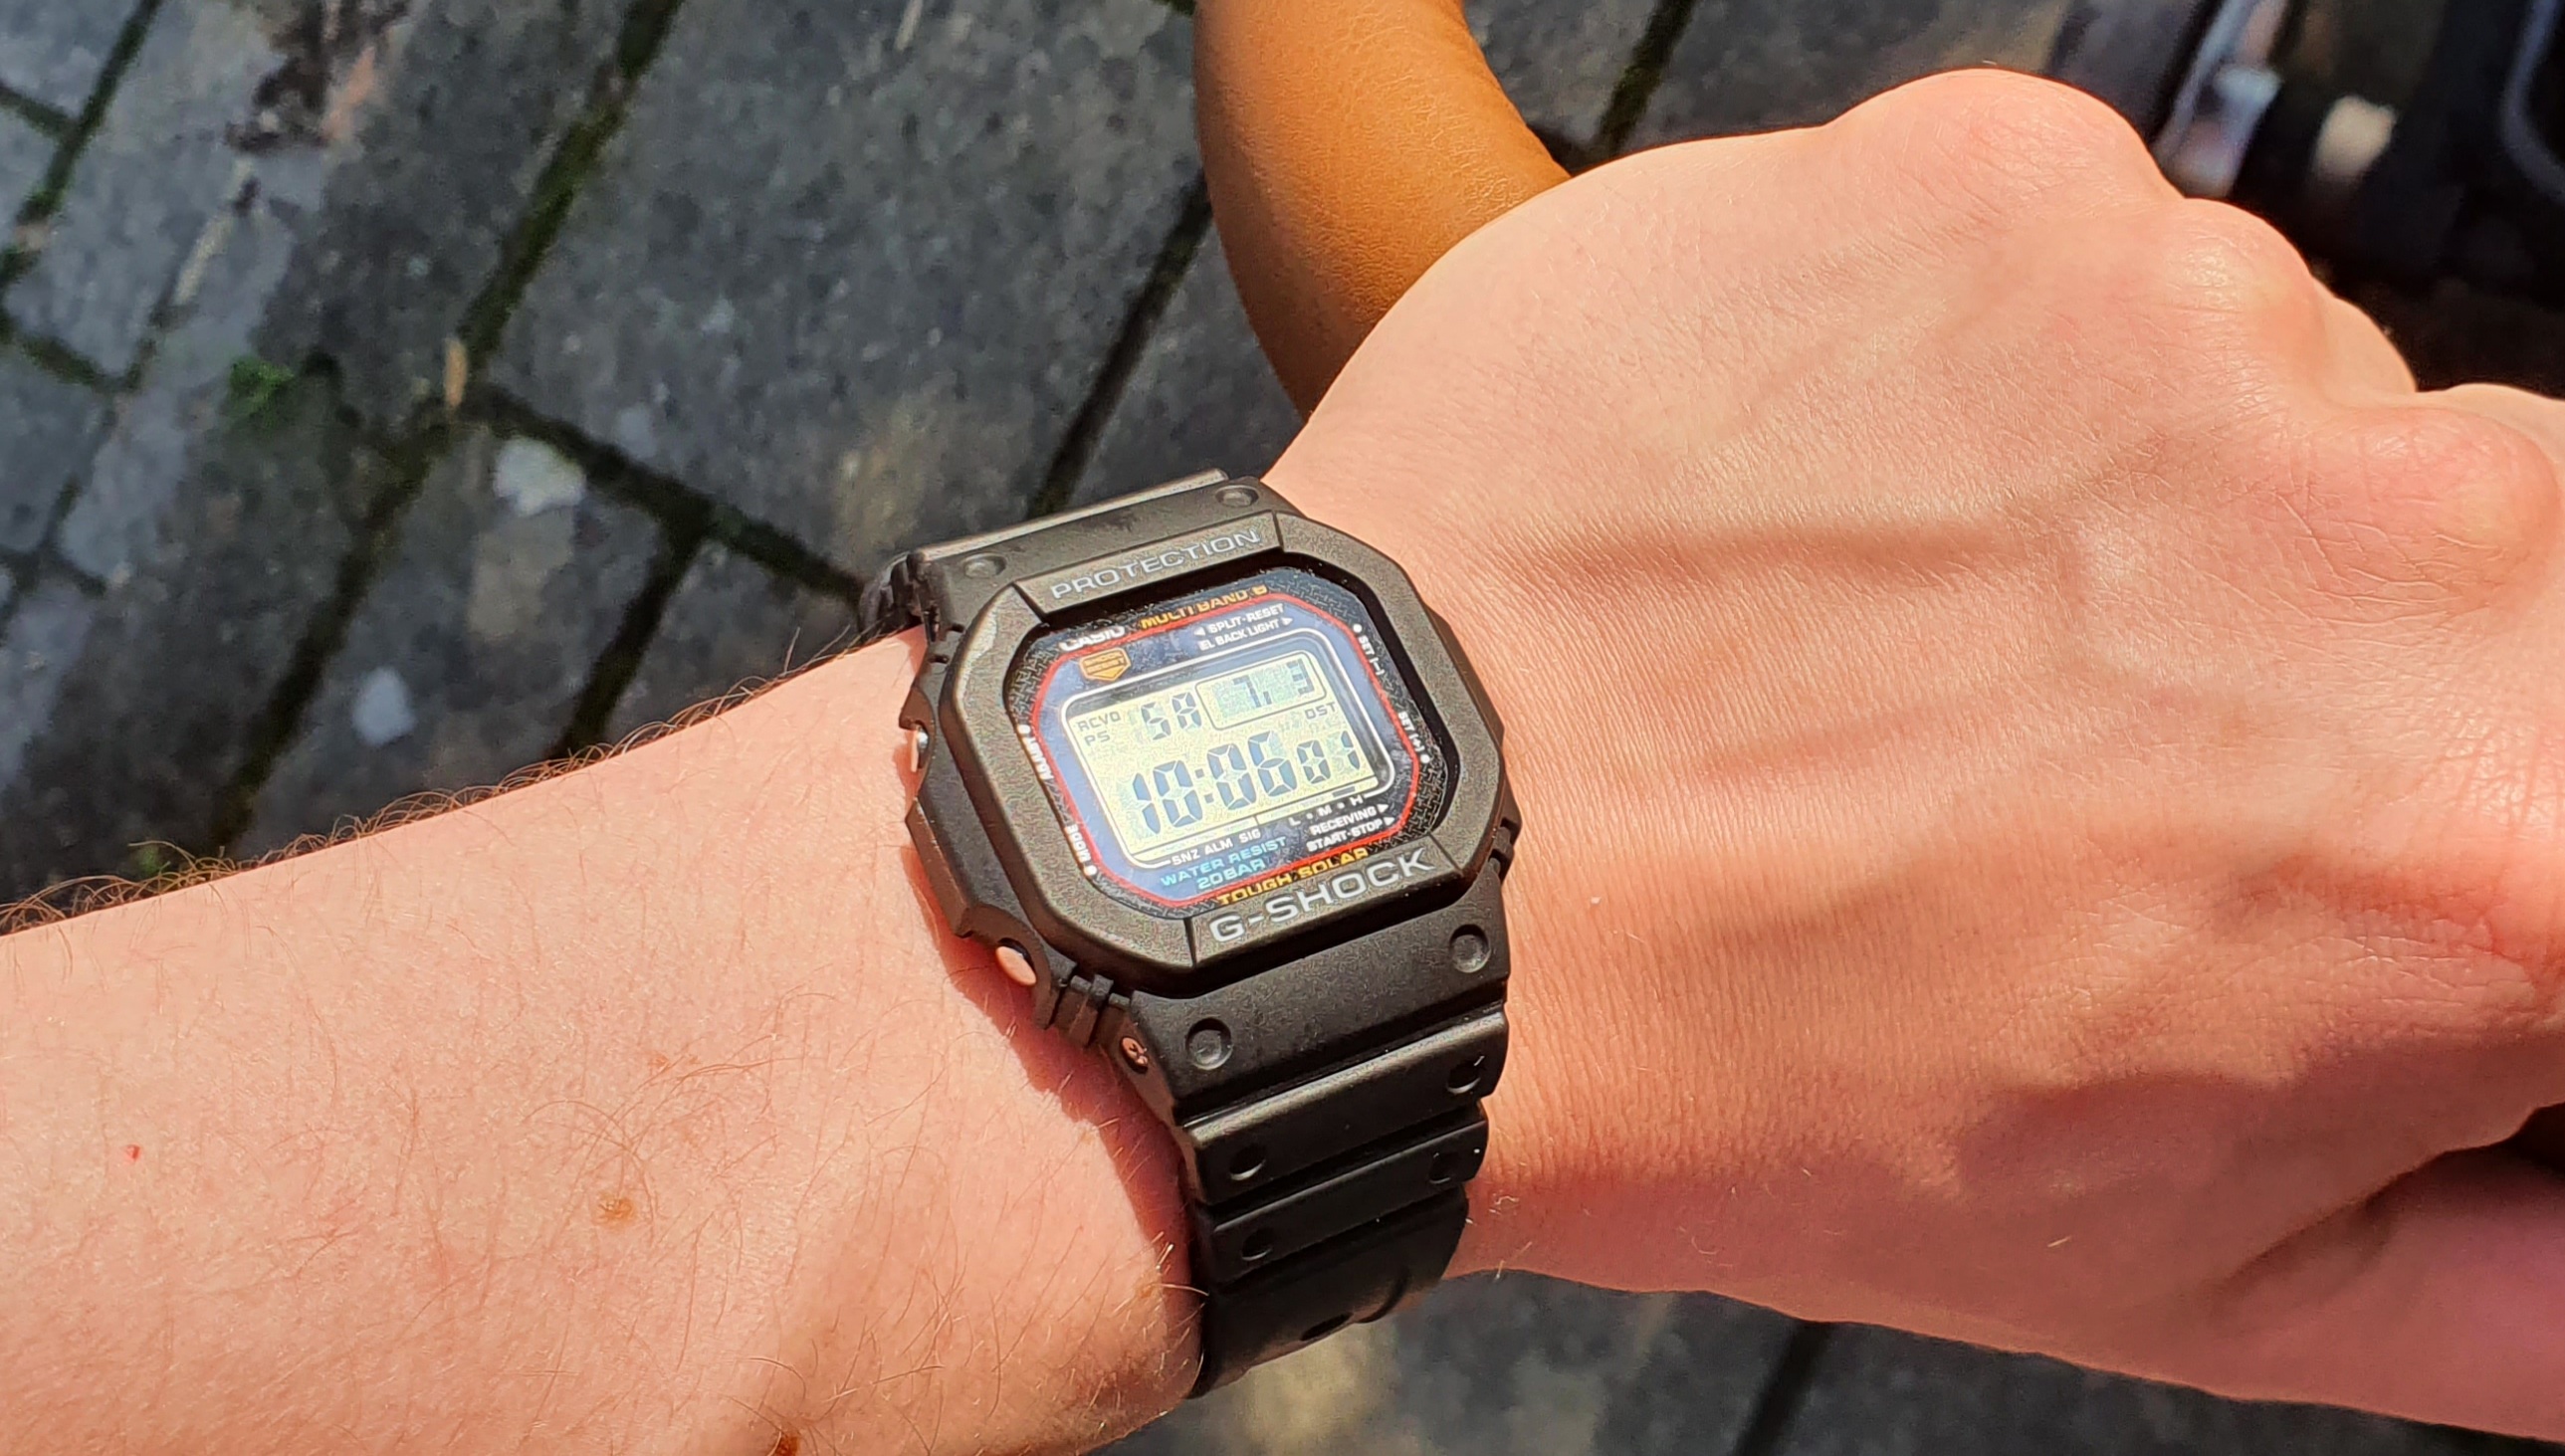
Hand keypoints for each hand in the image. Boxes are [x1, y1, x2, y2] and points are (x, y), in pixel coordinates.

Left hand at [1274, 69, 2564, 1436]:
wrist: (1407, 856)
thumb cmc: (1751, 1075)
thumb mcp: (2202, 1279)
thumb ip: (2534, 1287)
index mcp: (2513, 829)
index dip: (2472, 803)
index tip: (2323, 830)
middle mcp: (2404, 537)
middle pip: (2504, 535)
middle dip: (2343, 642)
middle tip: (2105, 745)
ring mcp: (2189, 325)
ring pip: (2281, 384)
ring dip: (2153, 494)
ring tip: (1932, 638)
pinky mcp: (2000, 186)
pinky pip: (2088, 259)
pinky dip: (1993, 366)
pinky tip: (1850, 510)